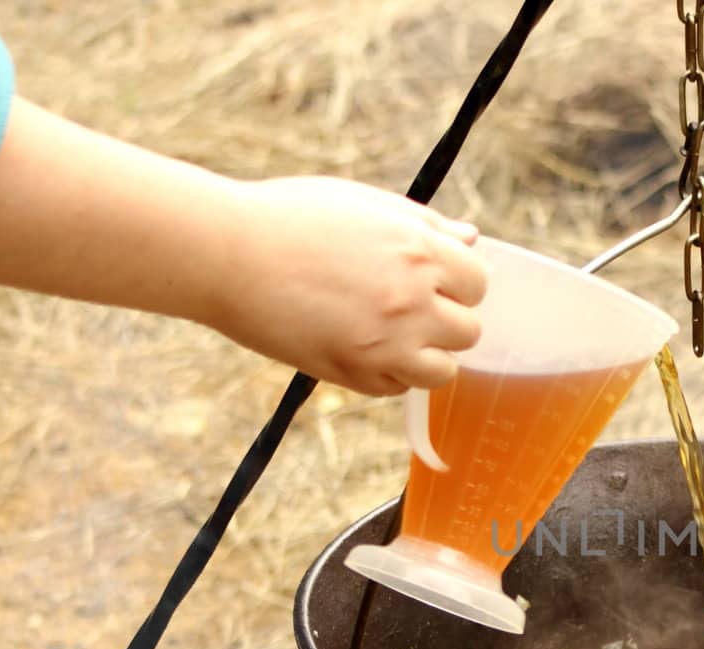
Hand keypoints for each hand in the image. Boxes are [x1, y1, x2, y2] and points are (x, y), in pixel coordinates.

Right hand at [207, 177, 488, 395]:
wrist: (225, 253)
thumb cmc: (290, 217)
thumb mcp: (363, 204)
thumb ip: (425, 225)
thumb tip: (472, 239)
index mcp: (419, 251)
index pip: (478, 282)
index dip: (455, 281)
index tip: (429, 279)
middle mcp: (412, 301)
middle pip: (468, 330)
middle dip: (444, 319)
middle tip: (402, 306)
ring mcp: (386, 344)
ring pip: (443, 370)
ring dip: (424, 355)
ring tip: (388, 334)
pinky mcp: (355, 374)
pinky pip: (398, 388)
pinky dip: (388, 373)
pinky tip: (357, 344)